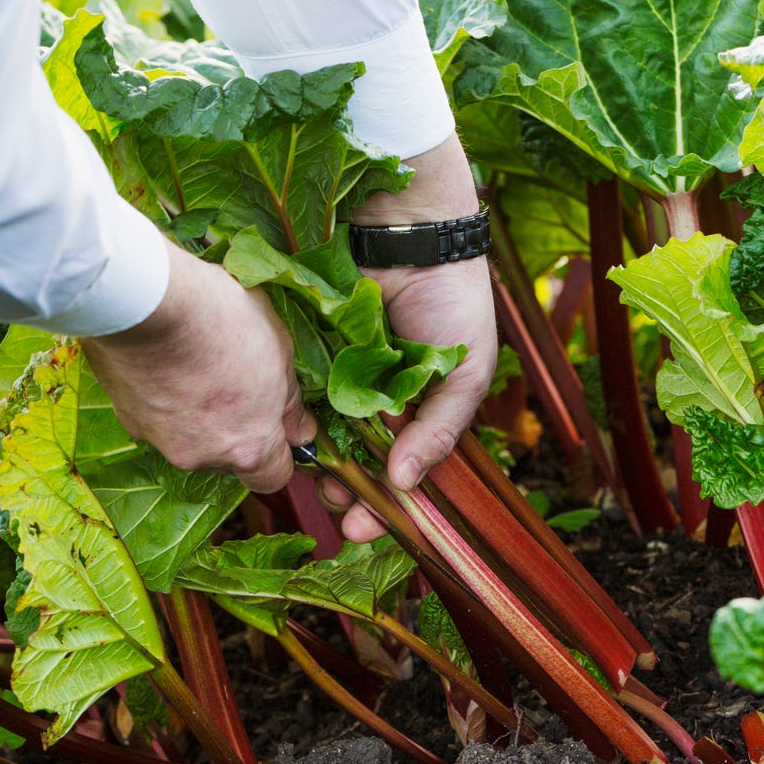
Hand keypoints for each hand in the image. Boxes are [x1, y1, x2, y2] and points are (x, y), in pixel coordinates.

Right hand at [82, 239, 316, 492]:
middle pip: (227, 458)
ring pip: (189, 439)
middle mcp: (202, 457)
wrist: (149, 300)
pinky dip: (164, 401)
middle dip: (235, 429)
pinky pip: (155, 419)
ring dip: (197, 416)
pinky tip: (166, 365)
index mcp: (248, 447)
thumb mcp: (280, 352)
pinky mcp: (127, 419)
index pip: (272, 478)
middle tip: (236, 383)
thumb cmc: (223, 321)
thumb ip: (291, 404)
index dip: (277, 453)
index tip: (277, 426)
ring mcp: (160, 441)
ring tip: (197, 367)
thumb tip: (300, 430)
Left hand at [325, 134, 497, 541]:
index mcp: (423, 409)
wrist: (412, 234)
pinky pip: (305, 393)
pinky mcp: (314, 353)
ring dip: (321, 463)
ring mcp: (346, 377)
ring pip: (328, 434)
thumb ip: (441, 432)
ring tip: (314, 482)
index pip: (403, 470)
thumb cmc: (452, 301)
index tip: (364, 529)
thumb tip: (405, 484)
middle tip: (333, 511)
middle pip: (360, 461)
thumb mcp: (466, 374)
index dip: (385, 505)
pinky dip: (302, 418)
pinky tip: (297, 438)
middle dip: (348, 492)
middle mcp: (382, 399)